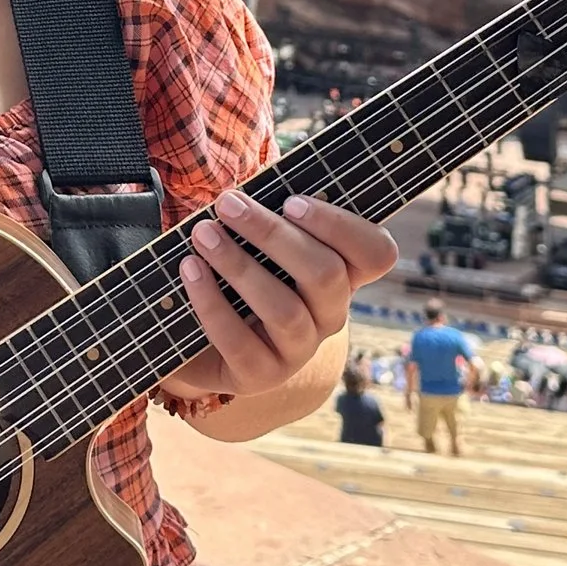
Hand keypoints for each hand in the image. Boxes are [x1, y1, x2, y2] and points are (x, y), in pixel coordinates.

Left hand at [158, 192, 399, 400]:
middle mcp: (329, 315)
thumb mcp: (262, 246)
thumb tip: (247, 189)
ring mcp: (299, 351)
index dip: (342, 226)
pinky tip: (190, 270)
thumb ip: (271, 218)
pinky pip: (241, 342)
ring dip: (239, 265)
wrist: (200, 342)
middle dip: (274, 234)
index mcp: (342, 276)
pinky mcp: (261, 376)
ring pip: (285, 310)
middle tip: (228, 204)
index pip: (376, 254)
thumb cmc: (239, 277)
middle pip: (326, 275)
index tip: (291, 201)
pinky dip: (212, 302)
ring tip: (202, 234)